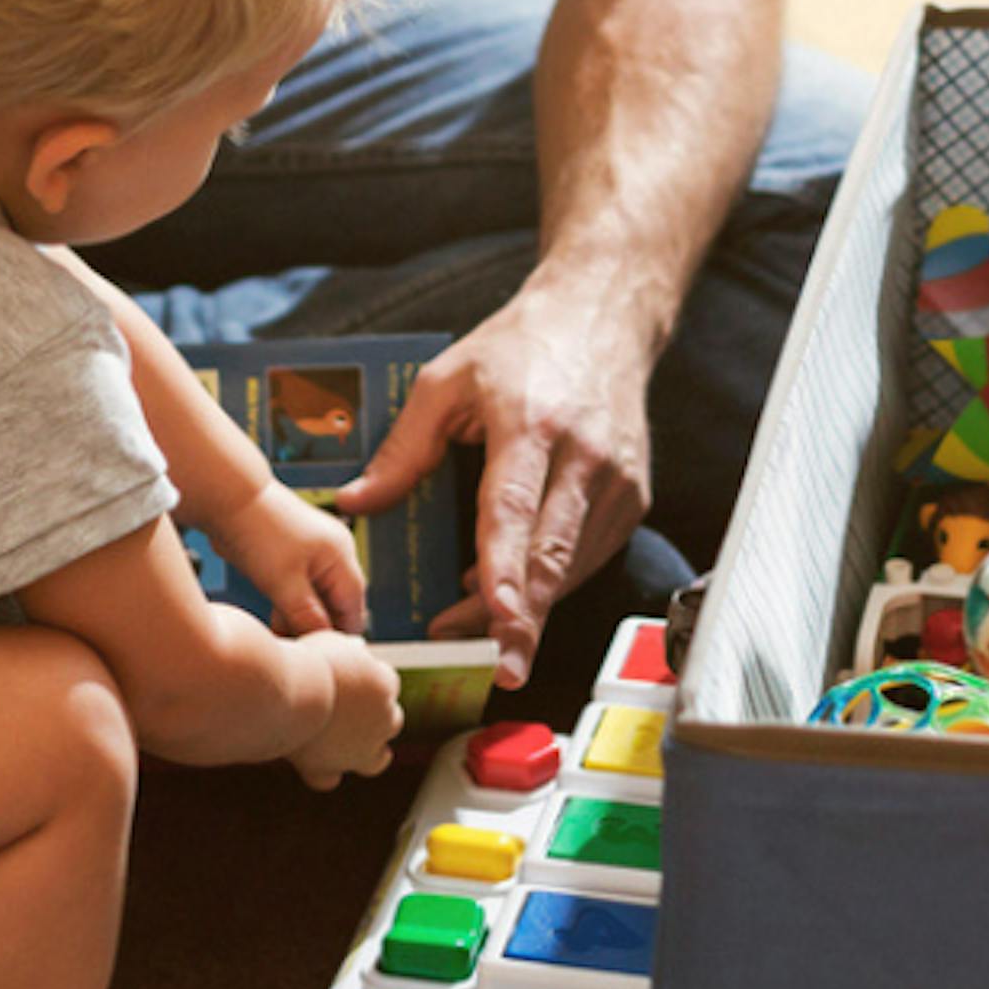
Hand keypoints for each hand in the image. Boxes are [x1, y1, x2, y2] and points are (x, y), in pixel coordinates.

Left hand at [204, 483, 370, 638]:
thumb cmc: (257, 532)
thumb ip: (307, 617)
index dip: (338, 639)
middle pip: (336, 606)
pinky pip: (300, 587)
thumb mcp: (283, 583)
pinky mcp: (293, 553)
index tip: (319, 662)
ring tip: (281, 639)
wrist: (227, 496)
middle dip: (318, 630)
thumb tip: (325, 646)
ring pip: (316, 598)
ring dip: (300, 619)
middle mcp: (334, 553)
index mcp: (341, 557)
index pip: (353, 612)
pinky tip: (274, 621)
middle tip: (296, 654)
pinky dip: (290, 605)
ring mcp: (314, 551)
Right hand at [291, 635, 401, 790]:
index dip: (370, 680)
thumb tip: (356, 648)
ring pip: (377, 759)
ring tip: (343, 740)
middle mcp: (382, 720)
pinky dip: (323, 773)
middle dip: (375, 716)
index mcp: (385, 684)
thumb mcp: (333, 639)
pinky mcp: (326, 768)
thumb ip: (348, 649)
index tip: (350, 676)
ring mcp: (359, 750)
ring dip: (364, 750)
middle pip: (392, 720)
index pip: (388, 684)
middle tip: (350, 708)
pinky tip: (313, 764)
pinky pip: (329, 779)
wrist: (289, 690)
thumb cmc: (308, 659)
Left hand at [327, 293, 649, 690]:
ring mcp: (616, 480)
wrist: (602, 318)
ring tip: (481, 629)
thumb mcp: (447, 380)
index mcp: (532, 424)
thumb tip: (356, 502)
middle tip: (500, 669)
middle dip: (525, 620)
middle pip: (552, 555)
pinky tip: (514, 591)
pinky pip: (588, 556)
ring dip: (530, 607)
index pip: (515, 510)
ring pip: (573, 566)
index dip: (505, 571)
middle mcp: (584, 456)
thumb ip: (404, 447)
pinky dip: (552, 581)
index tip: (498, 619)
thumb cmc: (521, 347)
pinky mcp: (632, 497)